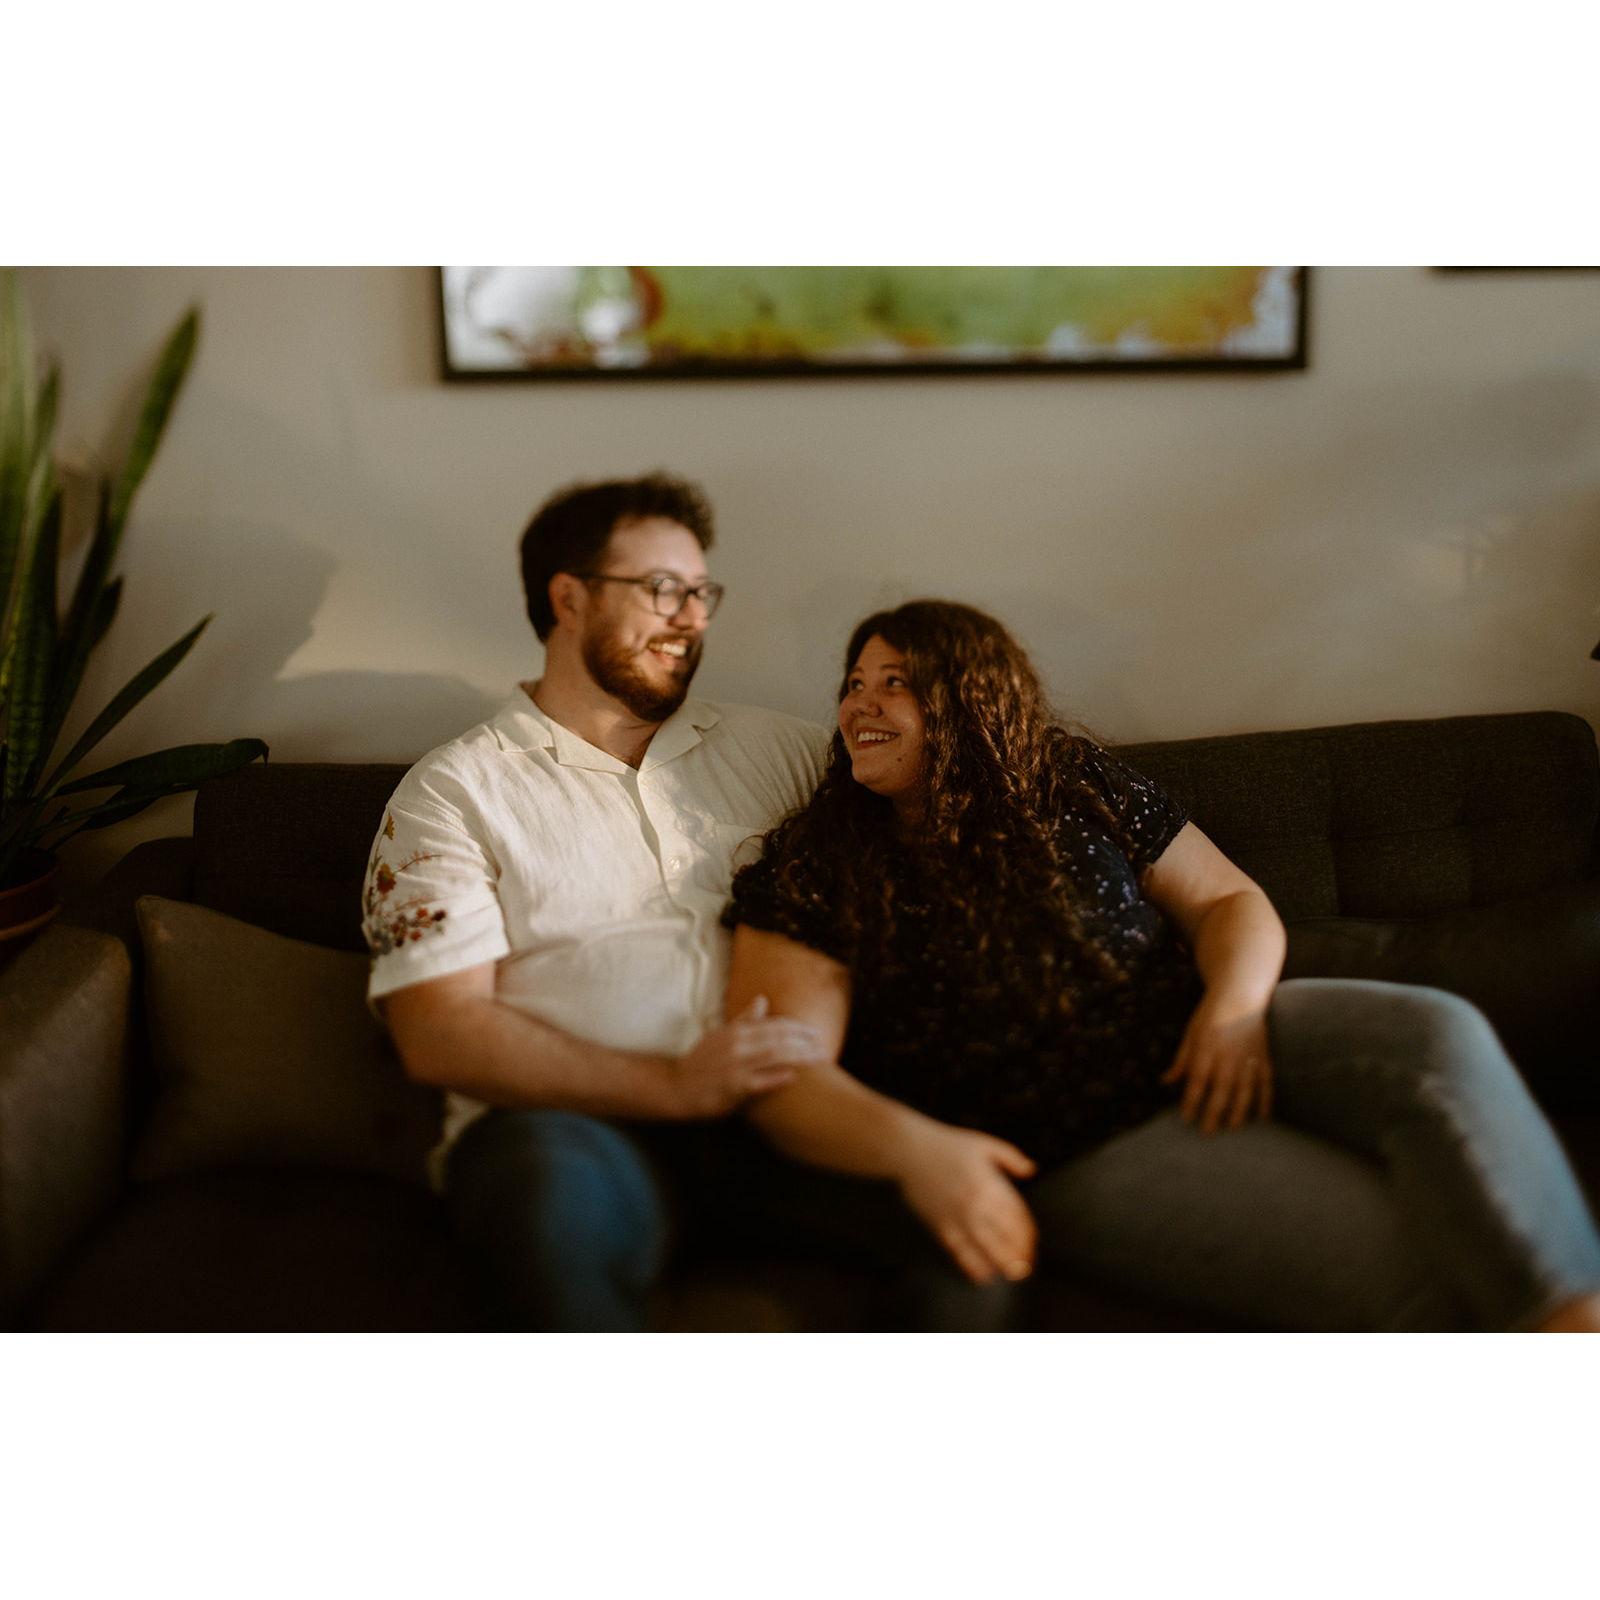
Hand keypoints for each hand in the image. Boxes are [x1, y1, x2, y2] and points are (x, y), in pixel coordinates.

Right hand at [669, 995, 827, 1117]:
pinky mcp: (734, 1087)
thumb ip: (743, 1020)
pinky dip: (778, 1077)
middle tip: (824, 1043)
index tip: (815, 1032)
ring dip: (800, 1055)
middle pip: (779, 1037)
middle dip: (804, 1039)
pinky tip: (795, 1076)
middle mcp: (737, 1045)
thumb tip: (762, 1000)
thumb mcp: (720, 1035)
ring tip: (819, 1057)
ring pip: (774, 1055)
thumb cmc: (701, 1062)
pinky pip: (761, 1081)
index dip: (797, 1027)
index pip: (773, 1024)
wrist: (676, 1087)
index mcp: (735, 1031)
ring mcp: (735, 1066)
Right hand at [895, 1122, 1038, 1284]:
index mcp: (990, 1183)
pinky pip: (959, 1251)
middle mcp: (976, 1203)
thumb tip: (1031, 1170)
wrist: (910, 1150)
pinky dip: (972, 1266)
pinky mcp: (940, 1225)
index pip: (1016, 1215)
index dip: (1027, 1233)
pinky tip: (983, 1275)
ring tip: (1012, 1274)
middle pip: (1004, 1235)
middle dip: (1019, 1253)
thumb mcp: (985, 1144)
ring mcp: (957, 1216)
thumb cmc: (948, 1145)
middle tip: (1026, 1265)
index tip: (1032, 1243)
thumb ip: (1011, 1158)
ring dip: (1001, 1263)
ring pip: (985, 1247)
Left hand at [1161, 994, 1273, 1133]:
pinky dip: (1266, 1101)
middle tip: (1207, 1133)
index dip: (1191, 1102)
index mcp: (1206, 1049)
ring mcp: (1248, 1058)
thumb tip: (1166, 1081)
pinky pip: (1266, 1083)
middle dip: (1213, 1113)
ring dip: (1239, 1111)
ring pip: (1245, 1090)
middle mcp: (1228, 1056)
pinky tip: (1262, 1118)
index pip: (1197, 1082)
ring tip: (1232, 1129)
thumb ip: (1181, 1060)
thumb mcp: (1190, 1034)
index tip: (1186, 1118)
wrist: (1240, 996)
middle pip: (1221, 1091)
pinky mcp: (1263, 1057)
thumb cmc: (1210, 1015)